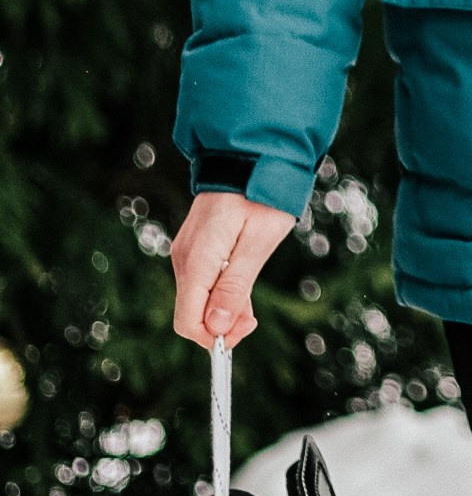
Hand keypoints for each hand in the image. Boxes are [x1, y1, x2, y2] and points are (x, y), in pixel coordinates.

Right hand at [169, 192, 296, 349]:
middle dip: (220, 325)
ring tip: (251, 300)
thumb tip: (215, 327)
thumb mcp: (259, 243)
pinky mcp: (194, 250)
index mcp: (198, 260)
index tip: (244, 329)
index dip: (213, 337)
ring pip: (196, 301)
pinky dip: (219, 294)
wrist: (251, 158)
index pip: (187, 320)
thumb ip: (236, 286)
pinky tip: (241, 285)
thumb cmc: (262, 197)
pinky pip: (200, 284)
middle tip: (253, 318)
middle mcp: (185, 260)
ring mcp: (187, 254)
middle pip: (190, 314)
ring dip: (222, 310)